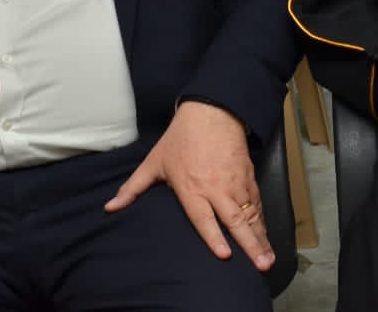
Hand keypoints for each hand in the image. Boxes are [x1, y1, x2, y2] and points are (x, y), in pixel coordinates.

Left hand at [105, 101, 273, 270]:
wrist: (212, 112)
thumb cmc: (181, 138)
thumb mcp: (154, 162)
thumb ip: (133, 188)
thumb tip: (110, 207)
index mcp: (192, 188)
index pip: (205, 218)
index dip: (214, 237)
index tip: (225, 255)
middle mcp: (217, 189)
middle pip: (236, 221)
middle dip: (250, 244)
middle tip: (261, 264)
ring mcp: (235, 183)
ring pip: (251, 214)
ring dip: (261, 236)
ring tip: (268, 257)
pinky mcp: (248, 176)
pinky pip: (256, 202)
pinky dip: (261, 219)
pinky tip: (265, 234)